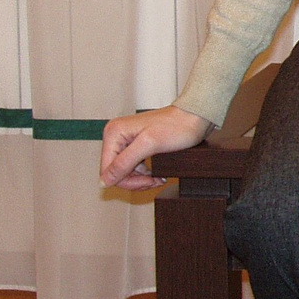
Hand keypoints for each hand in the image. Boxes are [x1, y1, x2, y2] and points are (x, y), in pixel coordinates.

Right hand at [99, 105, 213, 190]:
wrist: (194, 117)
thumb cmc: (177, 126)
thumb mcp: (149, 145)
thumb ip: (125, 162)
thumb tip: (104, 181)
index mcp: (114, 133)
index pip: (108, 170)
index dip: (126, 181)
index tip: (148, 182)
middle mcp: (116, 136)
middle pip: (116, 172)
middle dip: (135, 181)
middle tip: (155, 181)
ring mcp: (125, 141)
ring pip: (125, 172)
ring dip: (141, 179)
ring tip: (158, 179)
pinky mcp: (136, 146)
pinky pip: (133, 168)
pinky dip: (145, 174)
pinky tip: (157, 175)